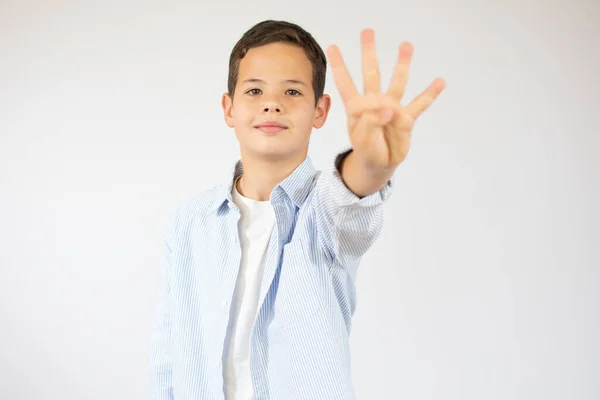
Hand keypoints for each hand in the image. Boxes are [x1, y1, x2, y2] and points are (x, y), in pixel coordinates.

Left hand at [327, 29, 444, 171]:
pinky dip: (430, 94)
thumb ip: (371, 123)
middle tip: (367, 31)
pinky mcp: (406, 118)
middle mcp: (374, 102)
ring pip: (397, 82)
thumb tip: (388, 108)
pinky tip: (440, 82)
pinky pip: (420, 104)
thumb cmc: (367, 149)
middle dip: (369, 52)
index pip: (346, 83)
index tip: (333, 47)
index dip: (340, 66)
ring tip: (406, 45)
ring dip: (402, 64)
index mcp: (357, 107)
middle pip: (371, 73)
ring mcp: (392, 108)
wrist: (379, 163)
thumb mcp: (363, 140)